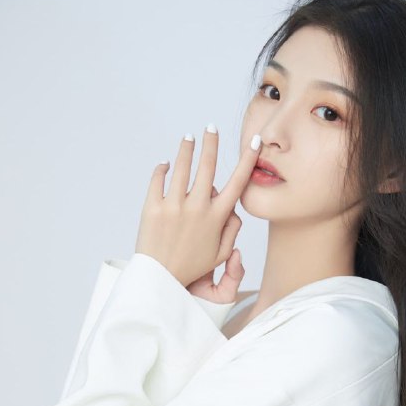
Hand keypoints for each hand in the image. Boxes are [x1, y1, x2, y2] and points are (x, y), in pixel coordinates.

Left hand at [135, 127, 260, 287]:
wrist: (160, 278)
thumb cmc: (191, 267)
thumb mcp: (220, 254)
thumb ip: (231, 230)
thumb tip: (233, 208)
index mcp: (216, 218)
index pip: (237, 182)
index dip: (248, 159)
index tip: (253, 142)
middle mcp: (197, 208)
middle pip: (207, 166)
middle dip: (211, 143)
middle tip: (211, 128)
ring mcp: (173, 206)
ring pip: (181, 167)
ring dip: (186, 149)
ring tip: (188, 138)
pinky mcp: (152, 208)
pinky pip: (158, 179)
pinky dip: (162, 168)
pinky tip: (165, 164)